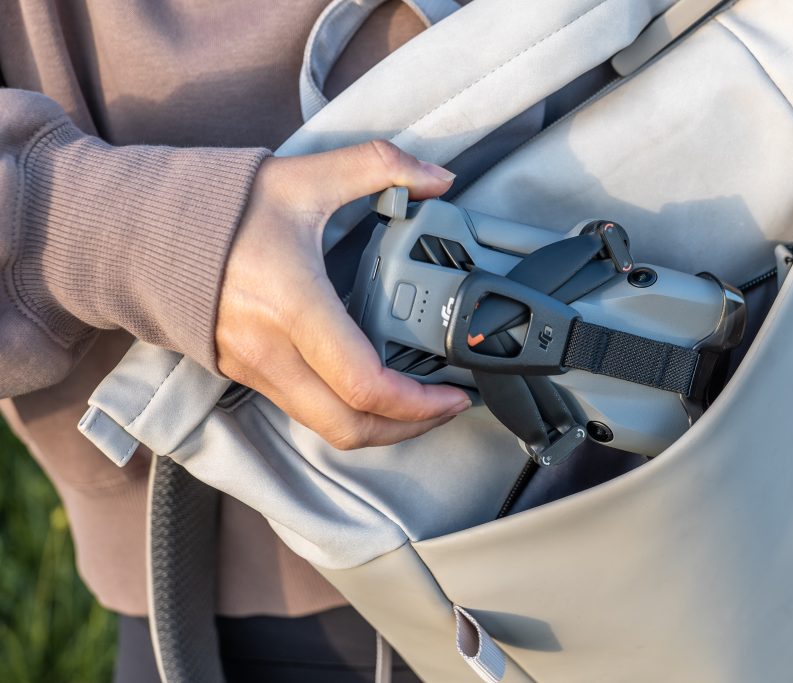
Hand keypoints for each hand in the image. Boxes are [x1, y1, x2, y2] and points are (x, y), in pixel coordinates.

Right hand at [216, 140, 470, 448]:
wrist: (140, 232)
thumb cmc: (222, 208)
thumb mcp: (304, 177)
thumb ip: (378, 166)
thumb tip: (438, 177)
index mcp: (293, 306)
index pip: (363, 383)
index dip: (417, 403)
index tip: (455, 394)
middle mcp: (272, 350)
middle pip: (348, 428)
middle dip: (407, 430)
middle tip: (445, 408)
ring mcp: (255, 369)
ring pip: (325, 429)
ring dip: (377, 428)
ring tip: (418, 405)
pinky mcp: (245, 373)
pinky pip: (304, 412)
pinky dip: (345, 413)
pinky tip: (370, 389)